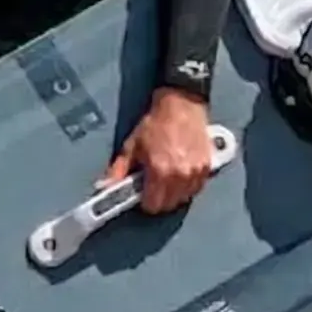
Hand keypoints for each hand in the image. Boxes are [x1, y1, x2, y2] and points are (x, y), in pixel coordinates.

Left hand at [108, 87, 218, 214]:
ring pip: (184, 198)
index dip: (145, 202)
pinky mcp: (207, 166)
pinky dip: (189, 186)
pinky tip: (182, 174)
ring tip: (168, 178)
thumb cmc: (156, 123)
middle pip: (169, 205)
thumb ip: (118, 170)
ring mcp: (196, 171)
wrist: (181, 105)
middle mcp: (180, 175)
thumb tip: (104, 187)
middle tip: (154, 185)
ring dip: (175, 193)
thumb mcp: (131, 146)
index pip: (153, 205)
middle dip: (159, 199)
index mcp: (159, 171)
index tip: (143, 194)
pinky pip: (197, 188)